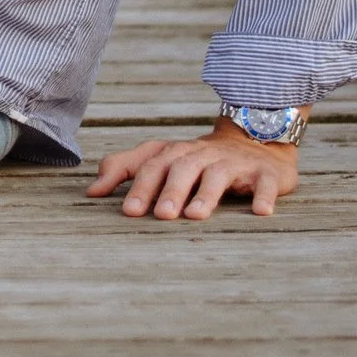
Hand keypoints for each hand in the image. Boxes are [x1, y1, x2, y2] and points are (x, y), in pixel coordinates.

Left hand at [87, 117, 300, 220]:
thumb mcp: (161, 159)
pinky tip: (260, 212)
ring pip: (218, 174)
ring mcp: (234, 163)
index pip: (152, 164)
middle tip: (161, 215)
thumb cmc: (198, 159)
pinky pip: (265, 183)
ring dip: (206, 194)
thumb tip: (91, 192)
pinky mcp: (264, 173)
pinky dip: (262, 195)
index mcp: (175, 152)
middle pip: (182, 167)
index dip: (139, 185)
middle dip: (170, 190)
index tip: (128, 211)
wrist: (255, 139)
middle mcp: (202, 154)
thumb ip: (125, 169)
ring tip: (196, 216)